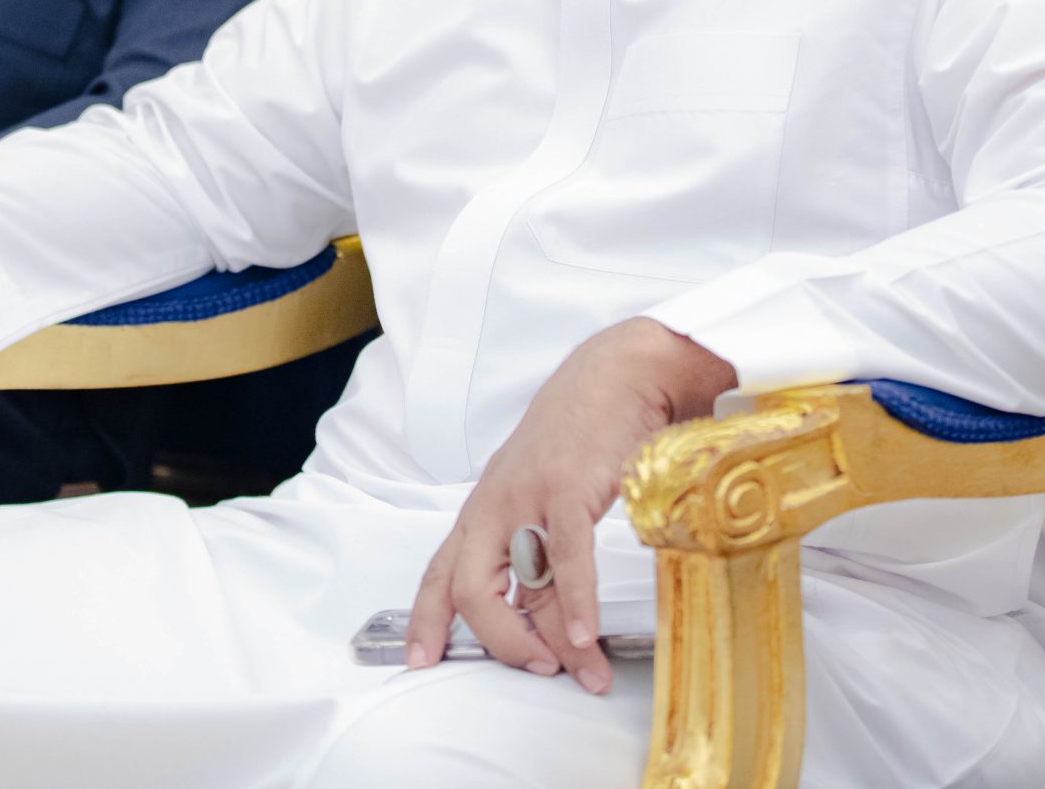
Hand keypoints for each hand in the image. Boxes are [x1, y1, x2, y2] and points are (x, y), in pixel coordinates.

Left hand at [405, 317, 733, 692]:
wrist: (620, 372)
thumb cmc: (586, 432)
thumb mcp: (550, 493)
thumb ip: (542, 550)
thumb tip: (551, 619)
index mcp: (486, 505)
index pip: (442, 571)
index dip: (427, 618)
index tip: (424, 659)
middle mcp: (495, 503)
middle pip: (468, 589)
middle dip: (498, 642)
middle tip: (536, 670)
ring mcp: (526, 495)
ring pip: (514, 583)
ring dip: (548, 639)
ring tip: (579, 671)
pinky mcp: (566, 488)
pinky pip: (564, 560)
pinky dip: (574, 604)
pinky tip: (584, 636)